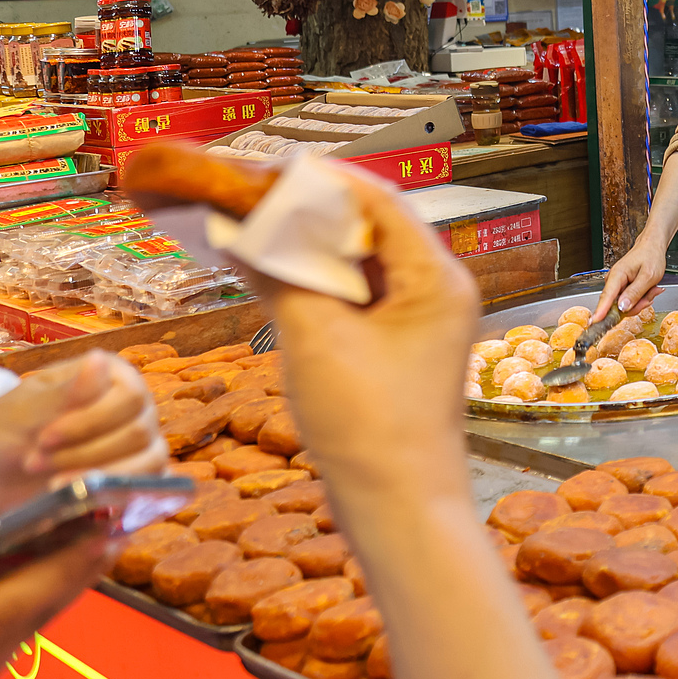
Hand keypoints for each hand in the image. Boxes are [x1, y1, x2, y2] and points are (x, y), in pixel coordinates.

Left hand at [0, 352, 163, 522]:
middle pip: (139, 431)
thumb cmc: (4, 428)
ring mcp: (139, 440)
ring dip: (97, 475)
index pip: (129, 398)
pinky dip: (117, 493)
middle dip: (84, 453)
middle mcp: (133, 404)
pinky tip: (84, 496)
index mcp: (112, 375)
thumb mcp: (25, 410)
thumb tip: (100, 360)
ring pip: (148, 460)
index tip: (44, 439)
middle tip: (35, 463)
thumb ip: (65, 392)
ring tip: (51, 482)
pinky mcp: (135, 472)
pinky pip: (148, 483)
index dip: (90, 423)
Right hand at [242, 162, 478, 496]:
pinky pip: (356, 297)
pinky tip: (271, 278)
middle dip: (308, 211)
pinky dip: (315, 283)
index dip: (320, 180)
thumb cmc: (371, 429)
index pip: (378, 201)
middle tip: (249, 195)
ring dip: (307, 248)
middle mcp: (437, 291)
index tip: (265, 168)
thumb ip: (279, 275)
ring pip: (359, 263)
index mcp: (437, 278)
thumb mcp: (315, 340)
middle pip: (369, 228)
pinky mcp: (400, 348)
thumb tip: (240, 228)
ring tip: (250, 229)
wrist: (400, 509)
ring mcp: (420, 321)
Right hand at [593, 233, 667, 319]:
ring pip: (626, 306)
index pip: (606, 296)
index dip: (601, 311)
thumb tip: (622, 308)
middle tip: (651, 294)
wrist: (652, 247)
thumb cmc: (651, 256)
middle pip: (618, 306)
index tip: (595, 322)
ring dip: (642, 301)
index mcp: (617, 275)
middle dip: (637, 304)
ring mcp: (617, 287)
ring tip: (652, 288)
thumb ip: (635, 293)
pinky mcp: (622, 290)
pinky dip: (641, 299)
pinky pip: (629, 303)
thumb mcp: (649, 276)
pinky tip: (648, 289)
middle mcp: (613, 281)